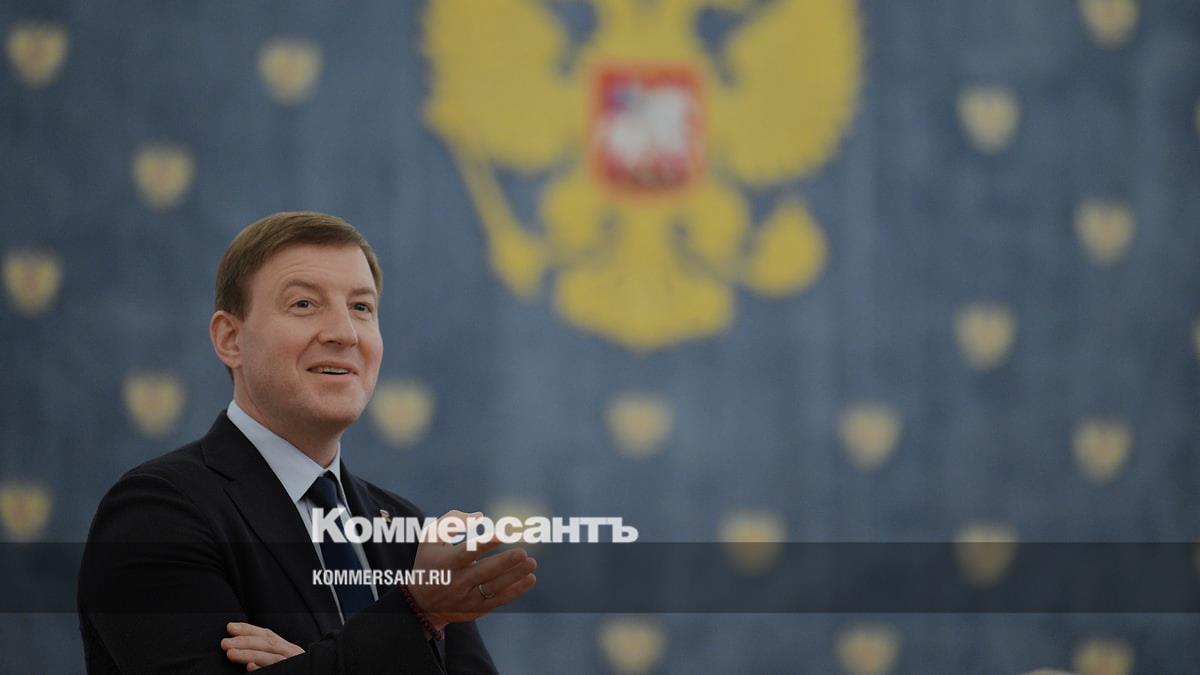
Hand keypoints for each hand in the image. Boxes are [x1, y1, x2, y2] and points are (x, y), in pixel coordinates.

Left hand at [221, 622, 304, 670]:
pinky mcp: (291, 673)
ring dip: (249, 654)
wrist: (316, 673)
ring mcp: (292, 663)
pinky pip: (276, 671)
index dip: (248, 629)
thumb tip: (241, 647)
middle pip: (268, 643)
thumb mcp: (284, 658)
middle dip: (245, 641)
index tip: (230, 627)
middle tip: (225, 643)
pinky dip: (262, 669)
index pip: (267, 634)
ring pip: (270, 657)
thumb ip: (268, 653)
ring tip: (231, 653)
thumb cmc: (294, 669)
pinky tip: (249, 668)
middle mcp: (292, 653)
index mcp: (288, 648)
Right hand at [408, 510, 537, 629]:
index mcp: (446, 563)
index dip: (484, 544)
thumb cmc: (429, 562)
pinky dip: (516, 591)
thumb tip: (479, 516)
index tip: (502, 535)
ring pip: (494, 588)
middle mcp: (457, 581)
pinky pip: (499, 600)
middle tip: (523, 552)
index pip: (466, 553)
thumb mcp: (431, 539)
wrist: (421, 603)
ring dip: (515, 576)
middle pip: (484, 572)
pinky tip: (529, 579)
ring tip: (531, 563)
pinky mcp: (476, 608)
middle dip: (505, 563)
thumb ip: (452, 522)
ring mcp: (467, 597)